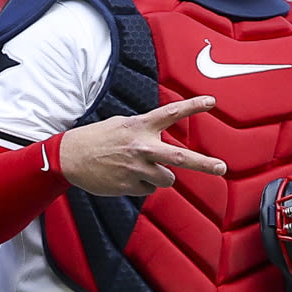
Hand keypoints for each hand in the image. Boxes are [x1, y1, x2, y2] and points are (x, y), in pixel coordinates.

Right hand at [57, 96, 225, 196]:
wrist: (70, 157)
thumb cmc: (97, 139)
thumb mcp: (122, 125)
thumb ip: (145, 132)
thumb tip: (162, 146)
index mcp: (140, 126)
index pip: (171, 113)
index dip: (192, 106)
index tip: (211, 101)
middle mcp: (142, 146)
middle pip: (181, 157)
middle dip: (204, 163)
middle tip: (222, 168)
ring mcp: (137, 168)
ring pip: (166, 180)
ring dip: (160, 177)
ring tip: (140, 169)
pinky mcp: (129, 185)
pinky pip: (148, 190)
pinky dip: (142, 185)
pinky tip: (125, 177)